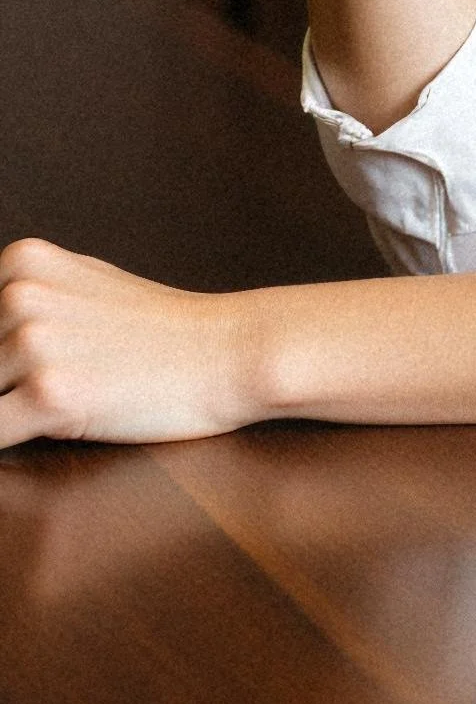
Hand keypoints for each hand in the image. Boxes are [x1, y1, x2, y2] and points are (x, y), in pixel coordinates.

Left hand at [0, 238, 256, 447]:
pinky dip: (8, 440)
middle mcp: (20, 295)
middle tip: (64, 378)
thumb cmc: (159, 329)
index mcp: (23, 262)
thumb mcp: (84, 285)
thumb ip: (25, 295)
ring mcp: (34, 344)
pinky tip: (50, 428)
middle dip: (4, 383)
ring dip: (12, 411)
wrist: (226, 353)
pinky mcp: (50, 395)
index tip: (22, 367)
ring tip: (69, 400)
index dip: (1, 358)